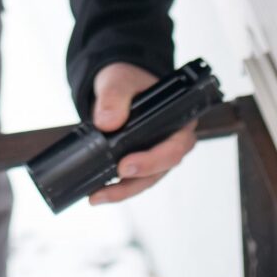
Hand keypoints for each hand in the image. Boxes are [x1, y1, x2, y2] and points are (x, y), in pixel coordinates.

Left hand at [88, 62, 196, 204]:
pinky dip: (117, 187)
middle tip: (108, 186)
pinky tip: (98, 192)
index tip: (125, 166)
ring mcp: (157, 153)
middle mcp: (173, 142)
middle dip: (134, 181)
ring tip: (97, 197)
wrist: (117, 83)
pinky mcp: (141, 160)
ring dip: (122, 191)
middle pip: (161, 169)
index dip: (152, 160)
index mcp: (179, 121)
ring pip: (146, 180)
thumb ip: (114, 98)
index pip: (175, 147)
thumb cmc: (126, 79)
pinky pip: (133, 179)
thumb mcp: (119, 81)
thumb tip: (106, 122)